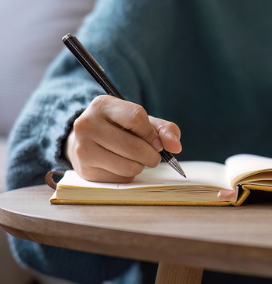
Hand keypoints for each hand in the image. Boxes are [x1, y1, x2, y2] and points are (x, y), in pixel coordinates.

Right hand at [64, 95, 181, 182]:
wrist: (87, 140)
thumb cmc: (120, 128)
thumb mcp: (142, 121)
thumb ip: (164, 130)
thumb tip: (176, 147)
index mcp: (103, 105)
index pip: (137, 117)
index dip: (151, 133)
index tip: (155, 141)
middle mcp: (87, 124)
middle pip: (134, 146)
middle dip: (152, 155)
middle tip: (152, 155)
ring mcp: (82, 148)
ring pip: (129, 166)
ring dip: (141, 166)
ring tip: (135, 159)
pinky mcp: (84, 169)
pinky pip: (120, 178)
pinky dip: (128, 175)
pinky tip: (121, 165)